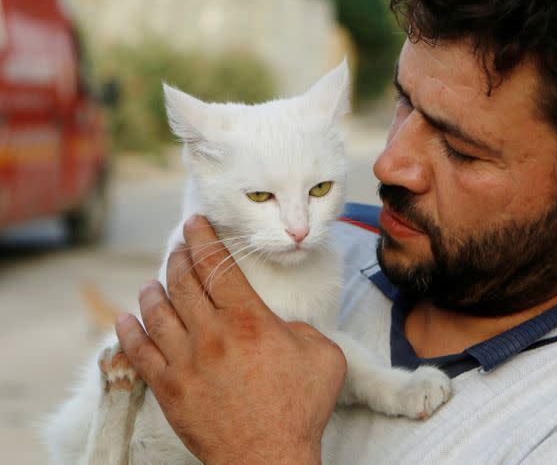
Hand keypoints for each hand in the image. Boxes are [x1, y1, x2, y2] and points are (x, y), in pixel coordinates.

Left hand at [115, 215, 346, 464]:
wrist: (268, 458)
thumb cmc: (300, 409)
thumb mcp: (323, 355)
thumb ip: (302, 328)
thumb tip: (282, 325)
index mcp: (250, 321)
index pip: (219, 266)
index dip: (205, 239)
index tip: (196, 222)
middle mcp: (212, 334)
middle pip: (185, 281)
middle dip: (179, 255)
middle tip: (179, 244)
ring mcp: (185, 361)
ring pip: (157, 311)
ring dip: (154, 289)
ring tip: (154, 280)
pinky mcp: (168, 389)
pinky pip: (138, 352)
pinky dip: (129, 331)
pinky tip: (126, 319)